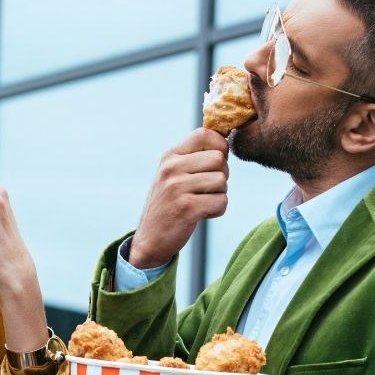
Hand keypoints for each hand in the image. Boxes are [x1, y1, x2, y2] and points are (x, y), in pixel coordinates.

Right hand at [129, 129, 228, 268]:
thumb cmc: (168, 205)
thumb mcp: (171, 174)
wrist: (149, 240)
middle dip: (222, 175)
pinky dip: (217, 210)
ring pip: (222, 181)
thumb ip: (192, 157)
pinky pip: (221, 202)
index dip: (220, 146)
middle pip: (219, 159)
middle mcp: (171, 168)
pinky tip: (202, 214)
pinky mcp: (186, 208)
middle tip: (208, 188)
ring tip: (203, 201)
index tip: (215, 162)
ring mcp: (177, 188)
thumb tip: (225, 139)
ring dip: (219, 194)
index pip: (205, 134)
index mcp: (169, 156)